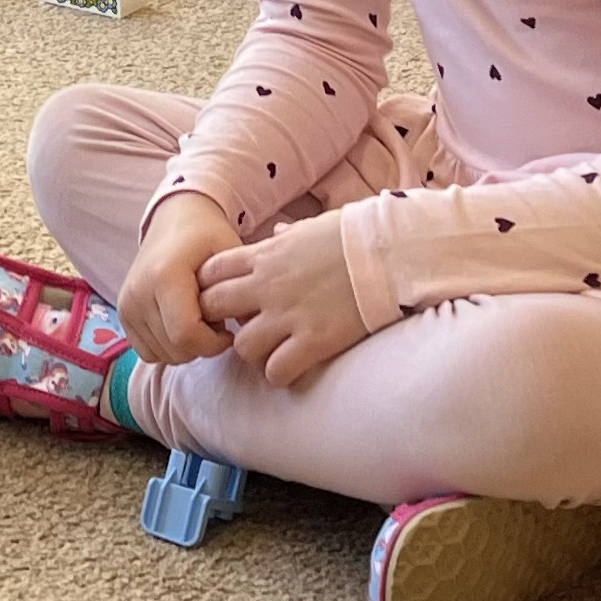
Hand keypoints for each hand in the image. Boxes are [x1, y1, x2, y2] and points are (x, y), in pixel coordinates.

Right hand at [118, 191, 239, 366]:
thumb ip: (242, 291)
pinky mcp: (123, 314)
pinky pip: (148, 352)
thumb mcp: (231, 254)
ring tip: (199, 318)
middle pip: (175, 349)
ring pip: (163, 354)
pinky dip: (168, 347)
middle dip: (203, 344)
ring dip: (186, 346)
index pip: (186, 336)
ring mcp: (127, 305)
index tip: (229, 329)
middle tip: (216, 322)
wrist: (175, 219)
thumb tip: (251, 330)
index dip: (214, 344)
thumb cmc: (207, 236)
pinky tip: (182, 324)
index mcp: (164, 277)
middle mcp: (139, 293)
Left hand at [197, 213, 370, 388]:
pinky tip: (292, 369)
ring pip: (242, 347)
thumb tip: (277, 231)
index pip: (210, 272)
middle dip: (218, 321)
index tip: (223, 299)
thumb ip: (287, 235)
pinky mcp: (313, 341)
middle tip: (242, 329)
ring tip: (270, 352)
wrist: (390, 252)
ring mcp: (288, 315)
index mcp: (265, 255)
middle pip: (212, 308)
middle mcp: (267, 285)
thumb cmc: (355, 235)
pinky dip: (280, 375)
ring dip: (252, 353)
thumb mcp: (313, 226)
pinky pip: (276, 371)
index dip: (210, 288)